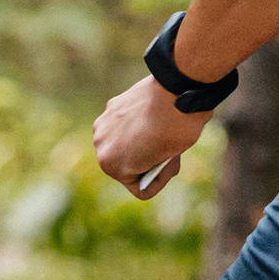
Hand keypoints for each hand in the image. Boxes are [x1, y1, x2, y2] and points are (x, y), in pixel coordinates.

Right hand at [93, 75, 210, 198]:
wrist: (177, 90)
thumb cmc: (177, 129)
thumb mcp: (170, 157)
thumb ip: (154, 160)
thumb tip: (149, 147)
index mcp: (113, 167)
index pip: (140, 188)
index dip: (161, 178)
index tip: (172, 161)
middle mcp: (101, 146)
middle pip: (129, 165)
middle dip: (148, 160)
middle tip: (169, 149)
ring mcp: (103, 124)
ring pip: (125, 144)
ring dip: (139, 141)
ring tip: (160, 132)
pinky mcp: (112, 105)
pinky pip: (126, 125)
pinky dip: (138, 123)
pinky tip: (153, 115)